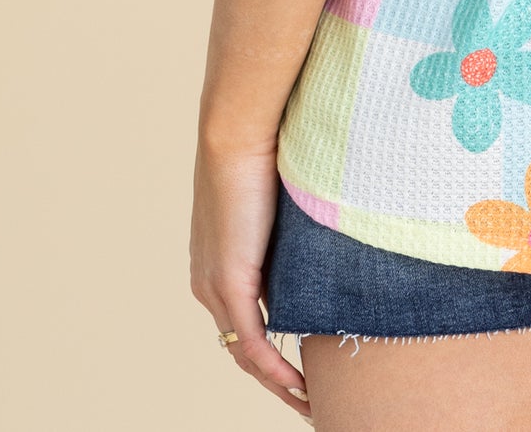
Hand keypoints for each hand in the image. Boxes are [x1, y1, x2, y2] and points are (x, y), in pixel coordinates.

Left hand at [191, 139, 311, 416]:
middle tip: (308, 398)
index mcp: (214, 263)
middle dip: (275, 379)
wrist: (239, 129)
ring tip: (308, 400)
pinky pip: (250, 341)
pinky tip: (296, 384)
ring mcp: (213, 285)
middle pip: (242, 347)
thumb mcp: (278, 202)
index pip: (242, 322)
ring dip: (277, 382)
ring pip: (245, 352)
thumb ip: (290, 231)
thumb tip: (323, 241)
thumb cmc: (263, 151)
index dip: (269, 352)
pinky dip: (273, 368)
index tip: (301, 369)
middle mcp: (207, 282)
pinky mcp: (228, 281)